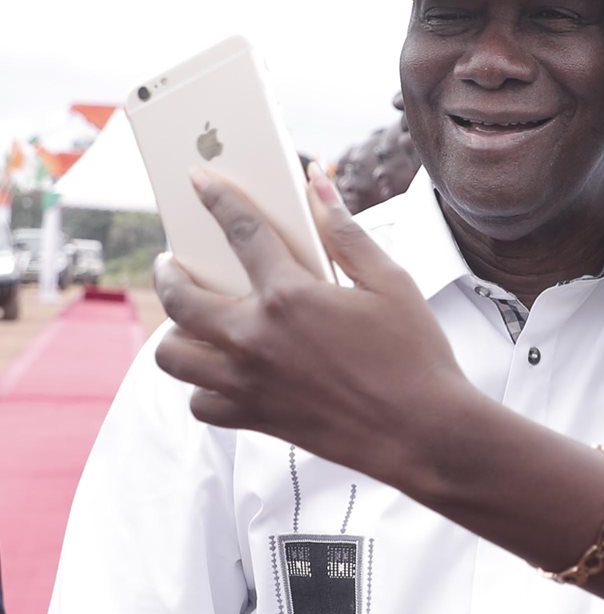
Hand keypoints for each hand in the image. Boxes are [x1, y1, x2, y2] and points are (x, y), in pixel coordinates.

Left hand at [154, 168, 474, 485]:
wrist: (425, 432)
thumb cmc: (416, 356)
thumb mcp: (392, 284)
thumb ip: (347, 234)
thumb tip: (319, 185)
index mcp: (291, 296)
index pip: (239, 230)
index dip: (217, 199)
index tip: (200, 181)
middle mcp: (256, 338)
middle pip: (179, 297)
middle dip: (169, 272)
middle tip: (174, 264)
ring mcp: (249, 382)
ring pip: (172, 355)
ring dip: (175, 334)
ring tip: (191, 324)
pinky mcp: (256, 418)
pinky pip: (199, 403)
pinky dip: (202, 387)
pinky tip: (222, 374)